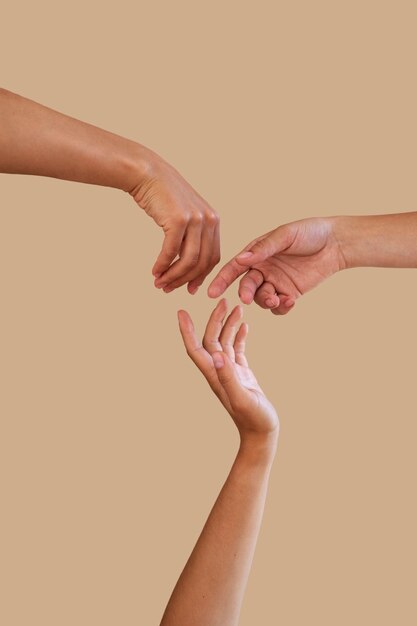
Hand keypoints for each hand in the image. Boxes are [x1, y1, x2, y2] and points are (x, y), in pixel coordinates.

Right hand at [130, 151, 219, 293]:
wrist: (147, 173)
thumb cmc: (162, 196)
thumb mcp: (184, 215)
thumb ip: (191, 236)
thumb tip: (189, 263)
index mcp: (213, 220)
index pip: (212, 257)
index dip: (200, 276)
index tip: (189, 289)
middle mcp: (209, 220)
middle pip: (202, 262)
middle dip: (185, 280)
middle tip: (169, 289)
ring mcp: (196, 220)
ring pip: (188, 261)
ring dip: (173, 276)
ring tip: (160, 284)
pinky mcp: (179, 220)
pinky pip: (171, 251)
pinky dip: (163, 265)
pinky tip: (155, 272)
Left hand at [177, 300, 278, 439]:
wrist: (262, 433)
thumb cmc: (254, 420)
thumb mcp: (243, 398)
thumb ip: (229, 378)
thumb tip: (217, 356)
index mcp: (215, 375)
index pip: (195, 348)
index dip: (186, 331)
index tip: (181, 312)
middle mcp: (219, 371)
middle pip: (210, 340)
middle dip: (214, 319)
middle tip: (222, 300)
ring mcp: (230, 372)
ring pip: (224, 342)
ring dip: (228, 324)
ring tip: (237, 307)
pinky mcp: (242, 374)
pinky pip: (236, 349)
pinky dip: (239, 335)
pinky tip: (244, 325)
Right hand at [207, 217, 345, 313]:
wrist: (336, 243)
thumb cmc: (310, 232)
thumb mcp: (285, 235)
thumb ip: (264, 248)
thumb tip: (242, 259)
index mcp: (257, 253)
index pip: (234, 268)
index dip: (221, 280)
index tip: (211, 293)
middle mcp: (263, 269)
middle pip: (247, 286)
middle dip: (246, 293)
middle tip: (248, 299)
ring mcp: (276, 282)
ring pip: (261, 299)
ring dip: (265, 301)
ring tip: (277, 298)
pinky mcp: (290, 293)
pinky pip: (279, 306)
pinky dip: (281, 307)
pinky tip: (290, 301)